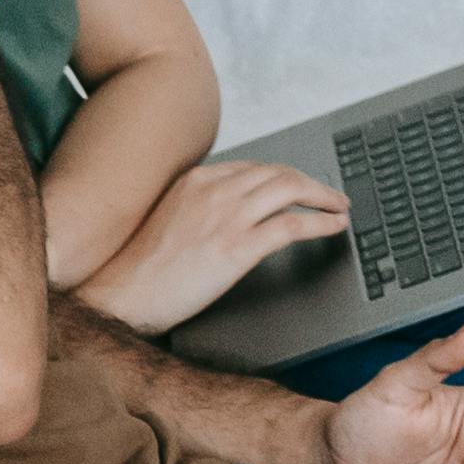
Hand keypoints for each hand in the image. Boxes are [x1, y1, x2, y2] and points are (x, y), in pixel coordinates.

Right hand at [74, 153, 353, 333]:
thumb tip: (225, 217)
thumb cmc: (141, 270)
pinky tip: (334, 227)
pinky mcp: (238, 247)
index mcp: (197, 181)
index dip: (284, 176)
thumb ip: (198, 208)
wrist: (123, 296)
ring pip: (291, 189)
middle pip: (279, 172)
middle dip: (311, 182)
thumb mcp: (168, 220)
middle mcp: (215, 191)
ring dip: (324, 196)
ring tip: (339, 208)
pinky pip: (293, 225)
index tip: (299, 186)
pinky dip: (320, 222)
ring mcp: (228, 217)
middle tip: (332, 195)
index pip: (255, 167)